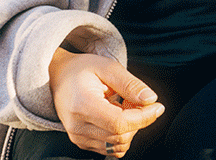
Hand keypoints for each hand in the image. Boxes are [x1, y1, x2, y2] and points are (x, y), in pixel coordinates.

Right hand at [49, 48, 164, 157]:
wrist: (58, 77)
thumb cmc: (83, 69)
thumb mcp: (108, 67)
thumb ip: (130, 84)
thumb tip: (151, 99)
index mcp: (83, 106)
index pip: (119, 123)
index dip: (144, 118)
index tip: (158, 106)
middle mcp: (77, 127)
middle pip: (121, 137)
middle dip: (139, 121)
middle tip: (137, 100)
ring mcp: (78, 138)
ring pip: (118, 146)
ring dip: (131, 128)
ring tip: (125, 105)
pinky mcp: (81, 142)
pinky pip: (111, 148)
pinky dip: (122, 134)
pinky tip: (118, 115)